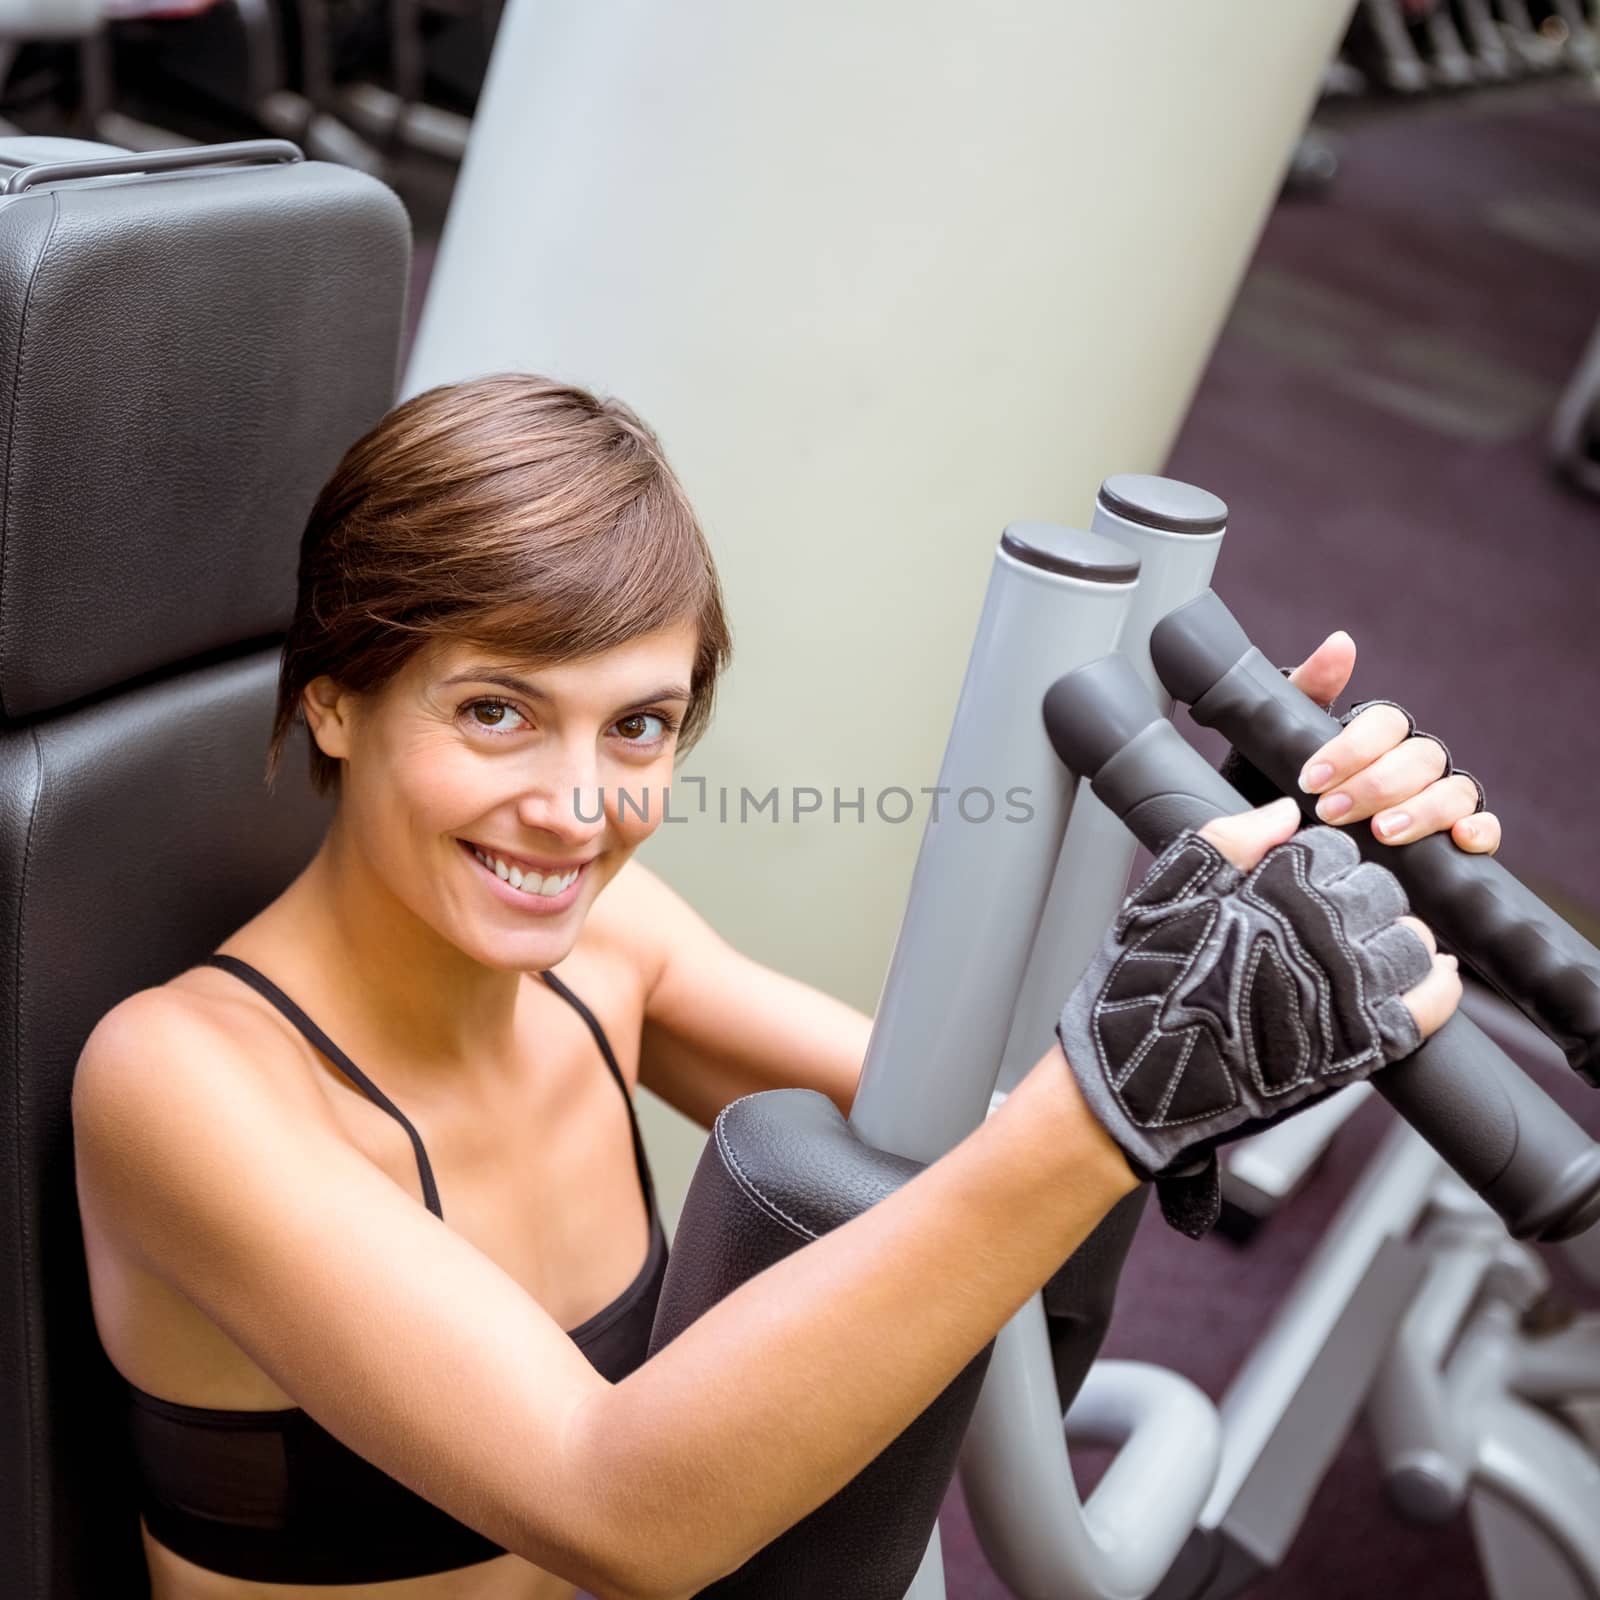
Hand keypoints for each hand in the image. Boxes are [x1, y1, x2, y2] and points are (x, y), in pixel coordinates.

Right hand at [1056, 797, 1461, 1236]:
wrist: (1137, 1081)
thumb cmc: (1141, 991)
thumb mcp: (1163, 896)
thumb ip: (1225, 842)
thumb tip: (1284, 810)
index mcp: (1273, 889)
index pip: (1336, 849)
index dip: (1322, 863)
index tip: (1307, 881)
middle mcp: (1317, 934)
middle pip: (1382, 891)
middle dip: (1364, 899)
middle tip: (1334, 921)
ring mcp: (1343, 993)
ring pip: (1413, 944)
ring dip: (1400, 942)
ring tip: (1370, 954)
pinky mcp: (1359, 1048)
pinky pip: (1428, 1008)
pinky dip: (1436, 990)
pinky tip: (1429, 981)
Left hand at [1286, 630, 1500, 855]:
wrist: (1291, 840)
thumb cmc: (1294, 784)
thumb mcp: (1289, 737)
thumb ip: (1312, 688)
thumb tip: (1340, 642)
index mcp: (1382, 735)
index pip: (1386, 725)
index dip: (1350, 750)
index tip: (1310, 779)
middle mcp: (1418, 763)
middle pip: (1420, 759)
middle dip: (1375, 786)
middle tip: (1330, 811)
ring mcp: (1442, 799)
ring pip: (1453, 792)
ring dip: (1421, 811)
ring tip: (1381, 832)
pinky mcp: (1457, 837)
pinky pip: (1485, 828)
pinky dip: (1480, 831)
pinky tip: (1459, 839)